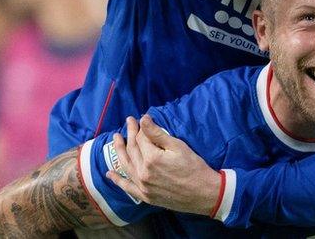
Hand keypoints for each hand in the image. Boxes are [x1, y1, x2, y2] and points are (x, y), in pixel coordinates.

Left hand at [105, 115, 221, 215]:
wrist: (203, 194)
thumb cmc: (194, 167)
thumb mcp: (178, 146)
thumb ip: (157, 133)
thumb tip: (143, 118)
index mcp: (151, 158)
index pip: (141, 138)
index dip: (141, 127)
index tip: (140, 119)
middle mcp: (143, 173)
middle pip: (132, 149)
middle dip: (130, 134)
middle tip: (129, 122)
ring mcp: (143, 186)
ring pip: (126, 165)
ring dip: (119, 150)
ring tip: (116, 138)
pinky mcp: (145, 196)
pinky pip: (127, 187)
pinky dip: (117, 180)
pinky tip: (110, 173)